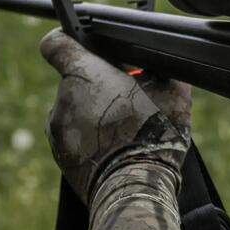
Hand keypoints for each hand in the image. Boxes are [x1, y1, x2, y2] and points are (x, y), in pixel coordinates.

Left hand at [38, 29, 191, 197]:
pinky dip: (90, 139)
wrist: (135, 186)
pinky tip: (115, 147)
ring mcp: (57, 130)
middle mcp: (61, 99)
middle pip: (75, 81)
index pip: (56, 44)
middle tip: (127, 98)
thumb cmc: (152, 135)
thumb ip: (160, 68)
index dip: (68, 42)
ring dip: (94, 114)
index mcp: (82, 74)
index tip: (83, 48)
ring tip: (124, 128)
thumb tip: (163, 63)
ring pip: (75, 110)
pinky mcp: (60, 156)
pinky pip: (75, 137)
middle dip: (98, 86)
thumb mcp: (172, 92)